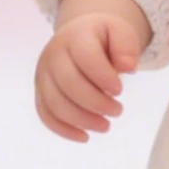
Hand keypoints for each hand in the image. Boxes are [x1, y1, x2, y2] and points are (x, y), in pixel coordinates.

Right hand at [34, 10, 141, 142]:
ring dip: (81, 120)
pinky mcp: (40, 91)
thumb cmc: (102, 37)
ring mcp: (43, 74)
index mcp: (75, 37)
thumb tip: (127, 67)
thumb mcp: (120, 32)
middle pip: (69, 83)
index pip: (86, 58)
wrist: (77, 36)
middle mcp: (53, 55)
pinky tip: (84, 136)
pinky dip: (63, 129)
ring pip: (55, 102)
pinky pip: (45, 113)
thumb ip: (126, 46)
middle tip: (117, 111)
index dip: (103, 77)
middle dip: (96, 103)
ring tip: (105, 126)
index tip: (120, 91)